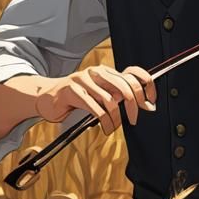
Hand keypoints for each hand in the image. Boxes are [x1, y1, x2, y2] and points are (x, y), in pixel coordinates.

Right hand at [35, 65, 155, 135]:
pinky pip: (95, 107)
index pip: (133, 72)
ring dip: (116, 118)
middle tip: (134, 119)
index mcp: (106, 71)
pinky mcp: (73, 90)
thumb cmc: (76, 98)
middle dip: (134, 106)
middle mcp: (97, 72)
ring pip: (110, 100)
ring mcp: (84, 80)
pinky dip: (104, 121)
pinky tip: (105, 127)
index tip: (151, 102)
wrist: (47, 98)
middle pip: (125, 86)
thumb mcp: (99, 94)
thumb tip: (141, 104)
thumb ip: (117, 95)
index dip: (147, 85)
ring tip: (114, 127)